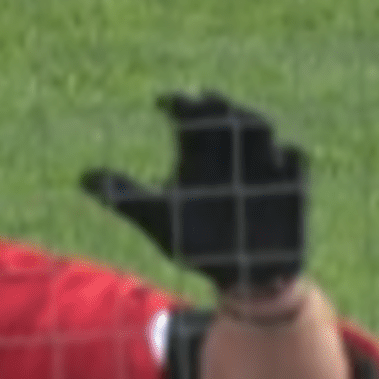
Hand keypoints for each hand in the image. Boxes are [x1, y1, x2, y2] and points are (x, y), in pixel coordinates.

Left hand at [81, 91, 307, 294]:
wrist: (240, 276)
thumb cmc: (198, 243)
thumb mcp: (159, 220)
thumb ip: (126, 197)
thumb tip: (82, 179)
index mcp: (199, 156)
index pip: (191, 119)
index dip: (181, 105)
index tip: (165, 102)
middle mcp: (231, 154)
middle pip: (228, 116)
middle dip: (218, 106)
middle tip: (203, 102)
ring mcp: (264, 168)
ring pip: (263, 130)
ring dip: (252, 121)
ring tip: (238, 119)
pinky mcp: (292, 187)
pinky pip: (295, 162)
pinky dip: (287, 156)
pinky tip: (278, 156)